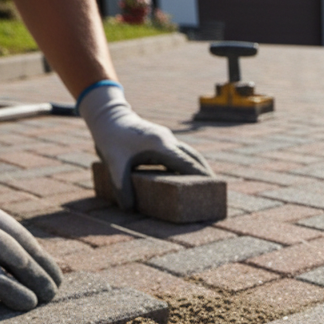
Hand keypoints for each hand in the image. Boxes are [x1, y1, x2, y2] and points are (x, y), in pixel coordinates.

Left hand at [78, 82, 212, 210]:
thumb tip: (130, 209)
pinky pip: (181, 151)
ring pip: (190, 153)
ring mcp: (166, 137)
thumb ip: (121, 187)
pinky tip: (188, 173)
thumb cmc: (110, 138)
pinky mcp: (162, 137)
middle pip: (194, 157)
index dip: (200, 175)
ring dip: (199, 166)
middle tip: (216, 189)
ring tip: (207, 182)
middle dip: (205, 172)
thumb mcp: (113, 164)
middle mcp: (168, 140)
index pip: (186, 163)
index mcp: (160, 146)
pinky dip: (189, 162)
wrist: (107, 115)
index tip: (213, 186)